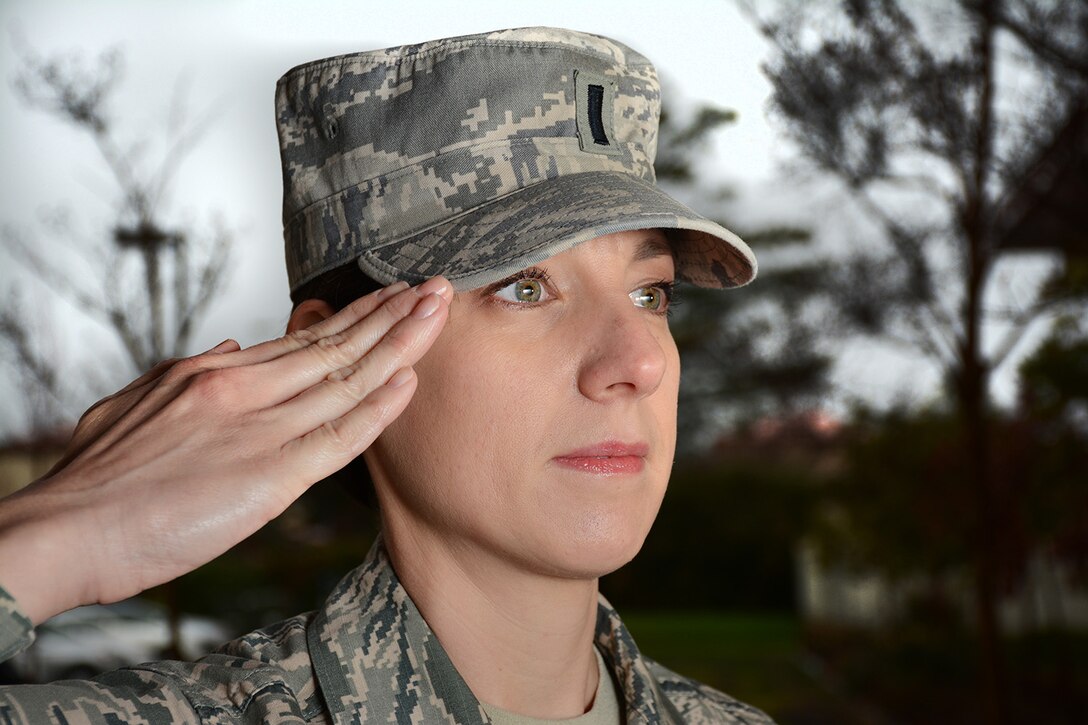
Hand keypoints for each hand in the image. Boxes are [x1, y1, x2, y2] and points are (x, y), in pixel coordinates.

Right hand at [0, 277, 450, 624]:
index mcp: (215, 373)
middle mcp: (244, 389)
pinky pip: (339, 436)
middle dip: (391, 314)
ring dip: (400, 344)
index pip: (303, 338)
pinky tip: (410, 381)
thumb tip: (238, 348)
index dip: (353, 317)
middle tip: (435, 288)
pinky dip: (379, 408)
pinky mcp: (270, 478)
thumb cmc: (94, 476)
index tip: (389, 297)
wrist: (64, 529)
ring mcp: (260, 430)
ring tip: (439, 312)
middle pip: (335, 345)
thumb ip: (192, 372)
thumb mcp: (138, 401)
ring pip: (346, 378)